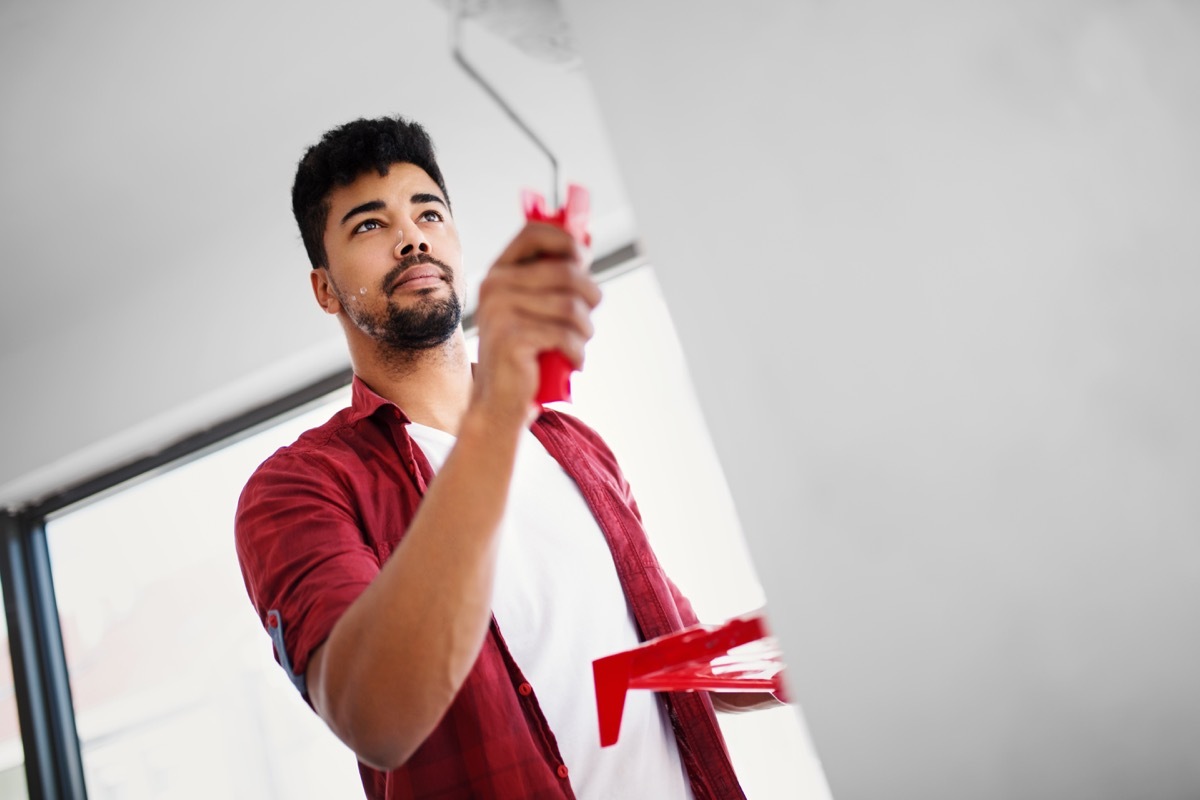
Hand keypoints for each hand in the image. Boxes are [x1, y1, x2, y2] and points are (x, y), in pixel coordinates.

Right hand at [471, 221, 600, 426]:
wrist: (500, 401)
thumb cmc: (526, 353)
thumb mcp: (538, 308)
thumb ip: (554, 276)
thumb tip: (586, 241)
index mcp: (500, 272)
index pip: (534, 233)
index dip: (567, 241)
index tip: (584, 262)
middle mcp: (494, 285)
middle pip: (566, 272)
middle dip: (590, 298)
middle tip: (586, 321)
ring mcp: (499, 310)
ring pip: (571, 306)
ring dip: (585, 330)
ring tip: (577, 344)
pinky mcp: (509, 336)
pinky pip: (565, 335)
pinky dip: (578, 352)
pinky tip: (572, 361)